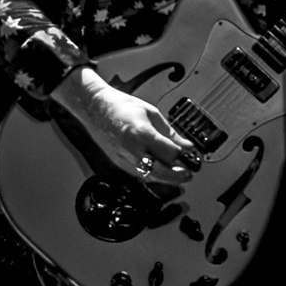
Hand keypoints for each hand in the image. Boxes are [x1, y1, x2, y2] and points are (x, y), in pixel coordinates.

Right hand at [53, 68, 198, 183]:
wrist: (95, 107)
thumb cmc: (121, 106)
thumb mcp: (152, 113)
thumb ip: (171, 133)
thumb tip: (186, 145)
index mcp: (142, 133)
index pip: (170, 153)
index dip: (183, 155)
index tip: (190, 153)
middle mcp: (132, 148)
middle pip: (159, 171)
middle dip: (177, 176)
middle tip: (188, 174)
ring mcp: (123, 158)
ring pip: (149, 176)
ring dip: (165, 178)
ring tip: (178, 174)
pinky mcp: (118, 162)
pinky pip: (138, 174)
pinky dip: (152, 175)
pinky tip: (161, 171)